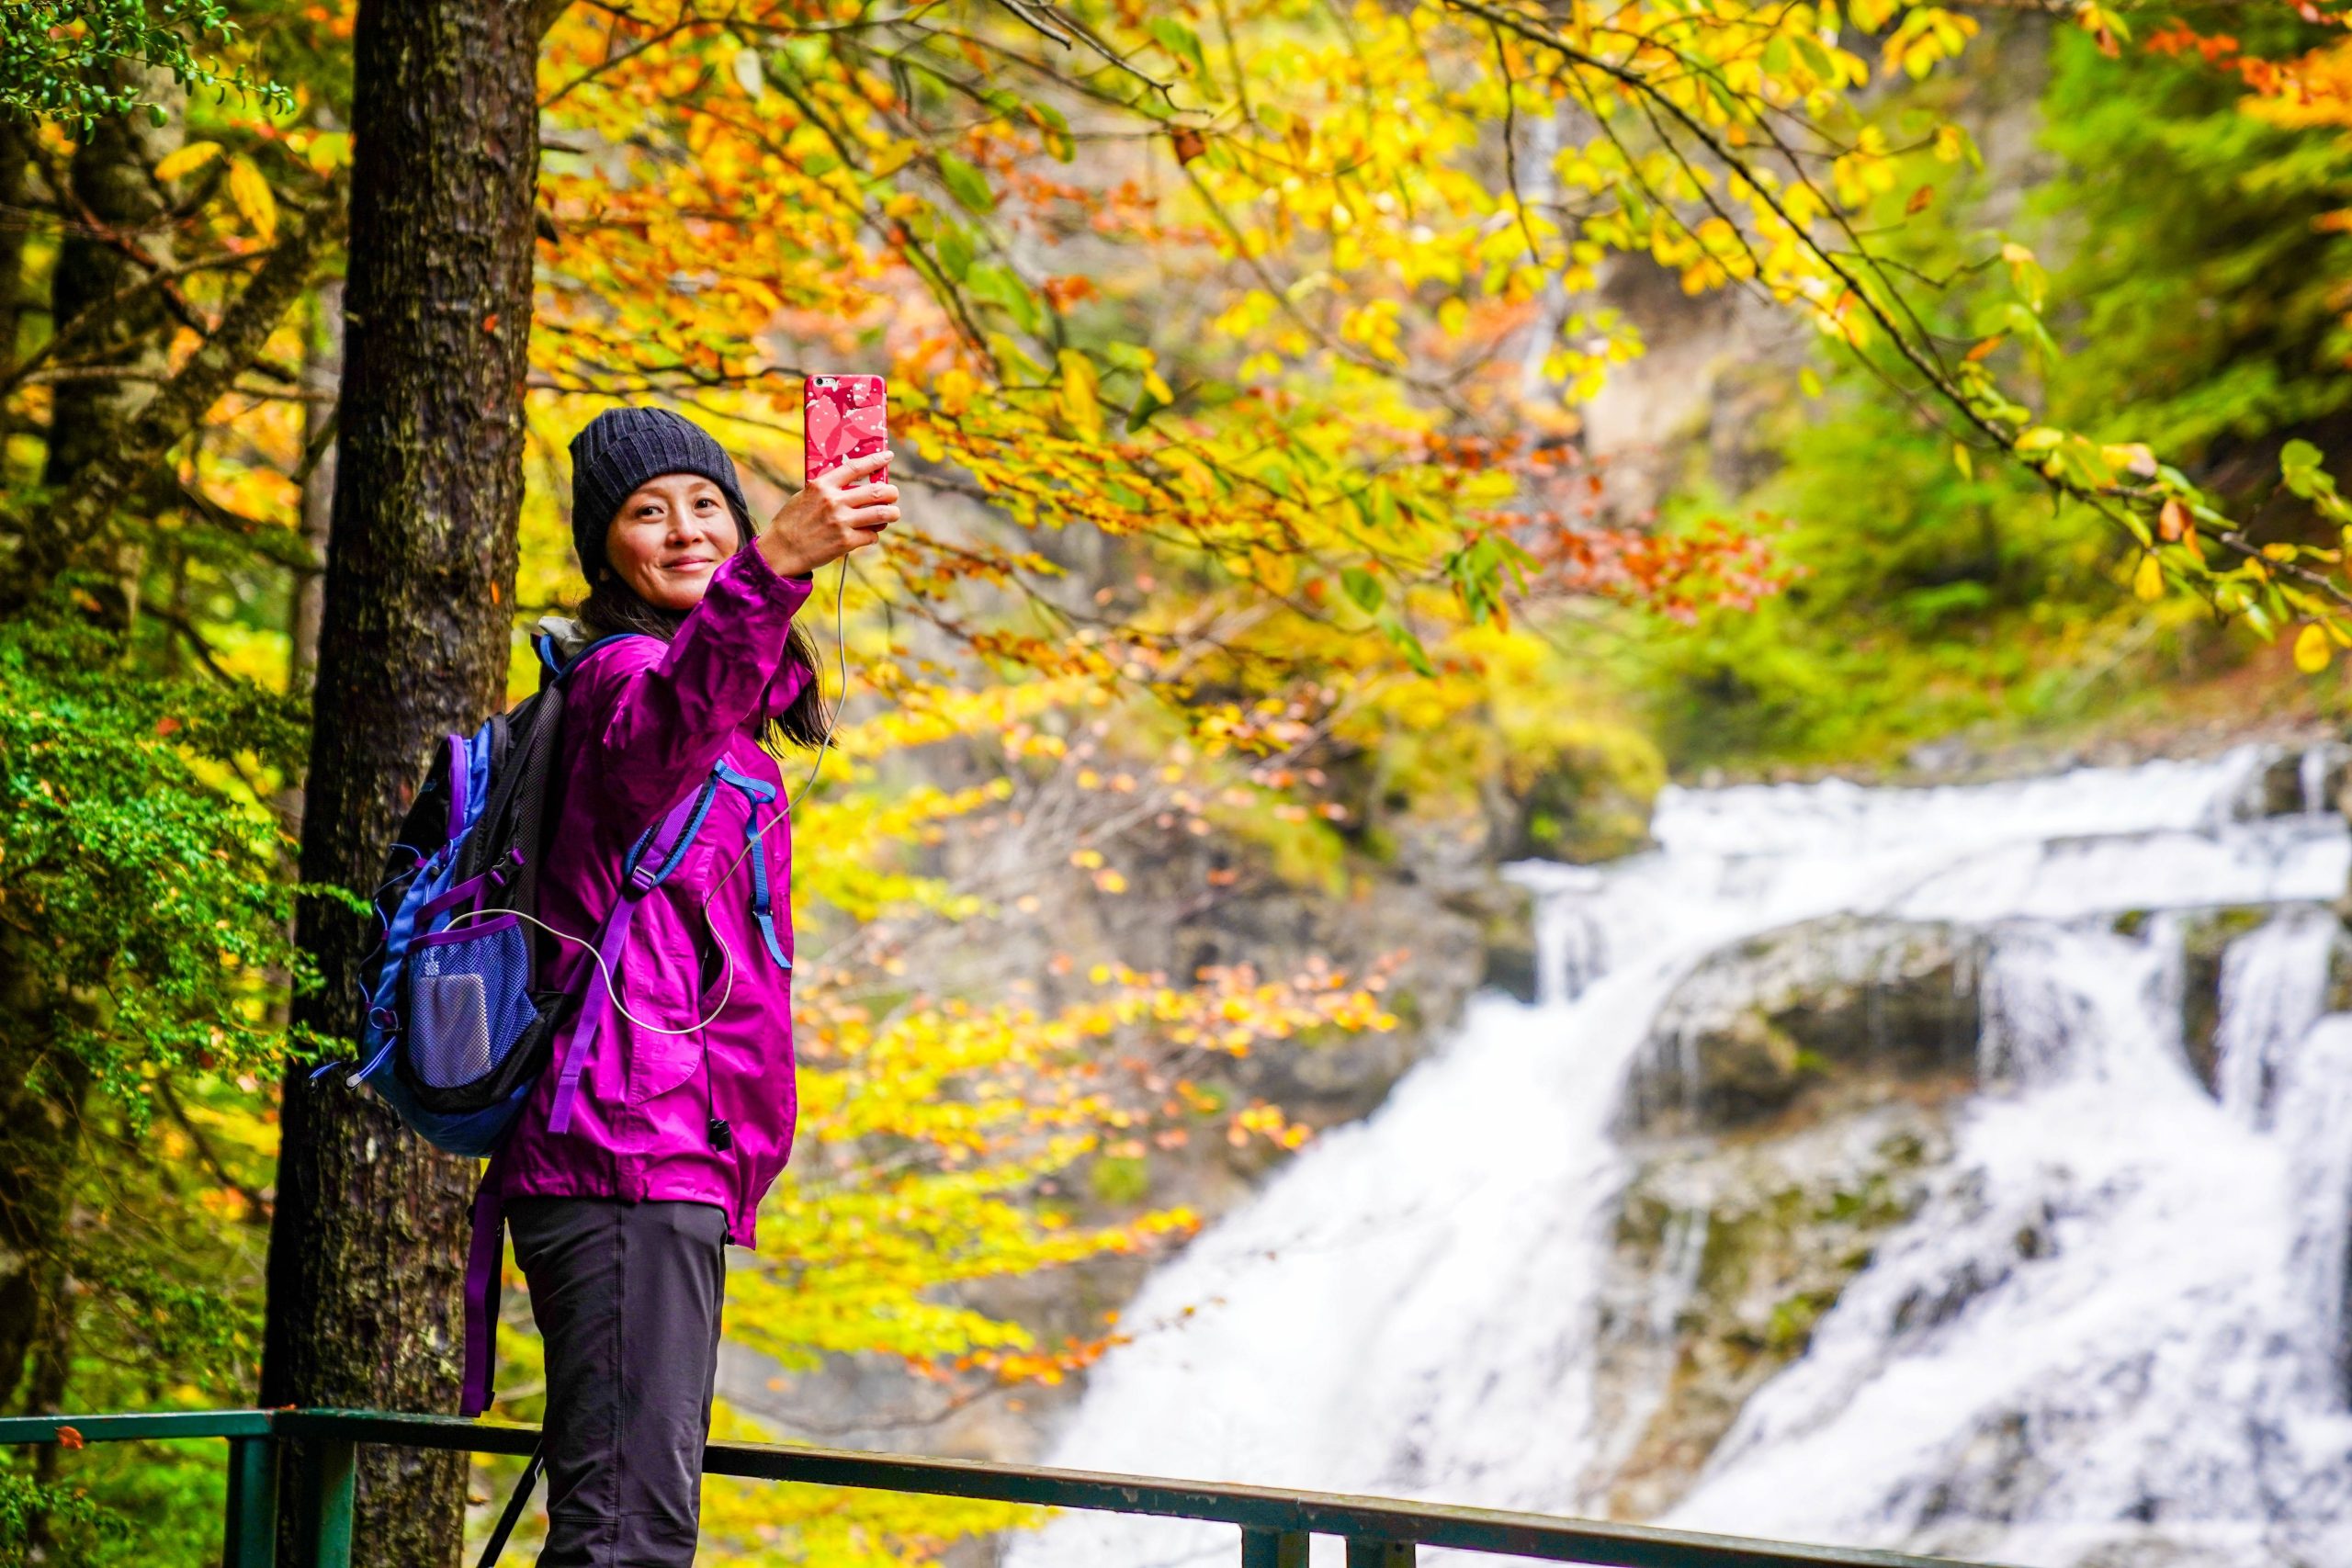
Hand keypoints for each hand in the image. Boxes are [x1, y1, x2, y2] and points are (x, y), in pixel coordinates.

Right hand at [759, 447, 897, 579]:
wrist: (781, 551)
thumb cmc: (792, 522)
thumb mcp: (804, 496)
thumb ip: (827, 489)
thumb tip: (854, 484)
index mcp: (822, 485)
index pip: (856, 467)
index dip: (876, 461)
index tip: (888, 457)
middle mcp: (834, 501)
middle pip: (876, 491)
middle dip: (891, 493)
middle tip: (893, 495)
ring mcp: (841, 522)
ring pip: (882, 514)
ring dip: (892, 514)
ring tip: (893, 514)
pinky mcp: (846, 542)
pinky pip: (871, 535)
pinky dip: (872, 535)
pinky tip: (867, 535)